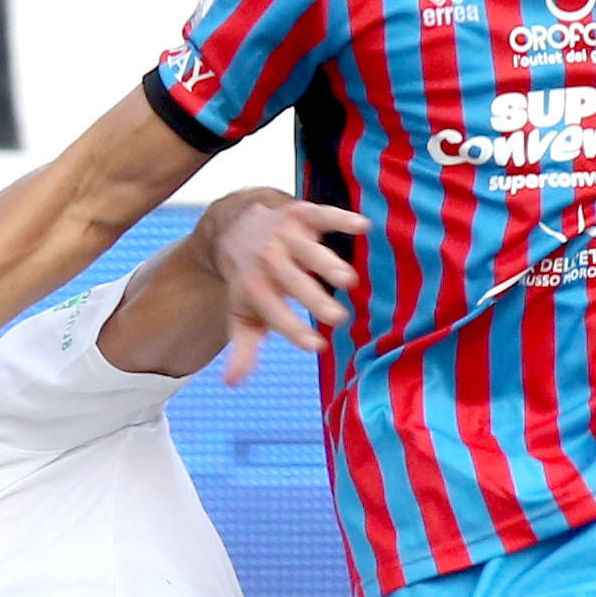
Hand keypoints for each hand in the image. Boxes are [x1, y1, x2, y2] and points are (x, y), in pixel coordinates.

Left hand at [208, 194, 364, 384]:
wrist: (237, 228)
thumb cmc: (250, 282)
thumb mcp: (243, 315)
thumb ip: (243, 348)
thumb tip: (232, 383)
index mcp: (254, 287)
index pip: (274, 312)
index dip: (292, 329)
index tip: (315, 346)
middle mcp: (268, 259)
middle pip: (291, 281)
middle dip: (313, 298)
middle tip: (339, 318)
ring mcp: (285, 234)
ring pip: (307, 249)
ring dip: (326, 263)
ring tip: (348, 280)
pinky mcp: (302, 213)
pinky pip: (322, 214)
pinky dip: (341, 218)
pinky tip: (363, 226)